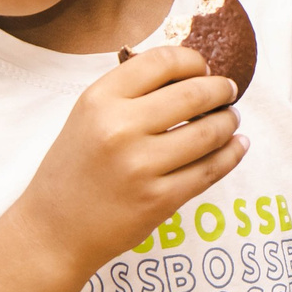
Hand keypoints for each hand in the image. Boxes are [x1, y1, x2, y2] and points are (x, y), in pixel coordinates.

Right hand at [12, 46, 244, 278]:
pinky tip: (237, 145)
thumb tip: (190, 74)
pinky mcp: (159, 200)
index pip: (162, 61)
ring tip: (231, 119)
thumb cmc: (73, 169)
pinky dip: (231, 154)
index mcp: (100, 100)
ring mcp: (142, 166)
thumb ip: (130, 93)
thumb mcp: (88, 117)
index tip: (202, 69)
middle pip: (194, 93)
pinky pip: (210, 170)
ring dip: (229, 121)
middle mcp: (120, 129)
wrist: (53, 231)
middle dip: (221, 89)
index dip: (193, 61)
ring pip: (209, 132)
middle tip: (228, 91)